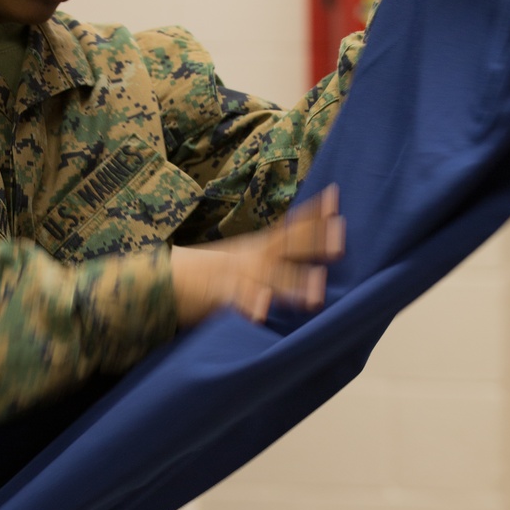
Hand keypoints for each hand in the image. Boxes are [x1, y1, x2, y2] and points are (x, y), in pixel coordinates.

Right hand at [170, 185, 344, 326]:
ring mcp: (237, 273)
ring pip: (269, 277)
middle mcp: (253, 256)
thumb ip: (274, 254)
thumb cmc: (215, 271)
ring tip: (317, 292)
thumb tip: (312, 246)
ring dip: (293, 284)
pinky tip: (262, 313)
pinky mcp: (219, 294)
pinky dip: (250, 304)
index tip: (335, 196)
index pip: (291, 226)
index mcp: (260, 246)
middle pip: (287, 245)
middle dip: (313, 243)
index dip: (314, 212)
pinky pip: (237, 300)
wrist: (169, 279)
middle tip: (340, 242)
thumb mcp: (247, 256)